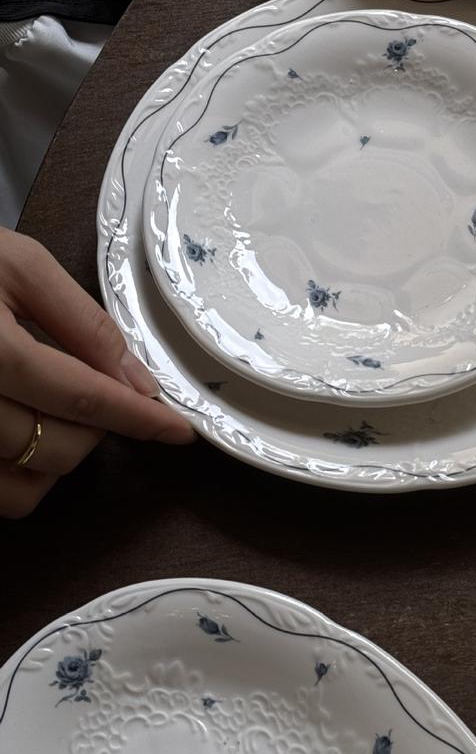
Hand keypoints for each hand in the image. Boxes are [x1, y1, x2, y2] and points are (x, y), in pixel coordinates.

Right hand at [0, 229, 193, 517]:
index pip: (81, 398)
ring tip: (54, 411)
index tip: (179, 432)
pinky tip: (23, 434)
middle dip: (98, 428)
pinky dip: (21, 477)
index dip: (139, 419)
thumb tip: (137, 379)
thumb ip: (83, 322)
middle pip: (57, 448)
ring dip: (59, 458)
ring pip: (24, 489)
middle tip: (95, 388)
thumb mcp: (18, 265)